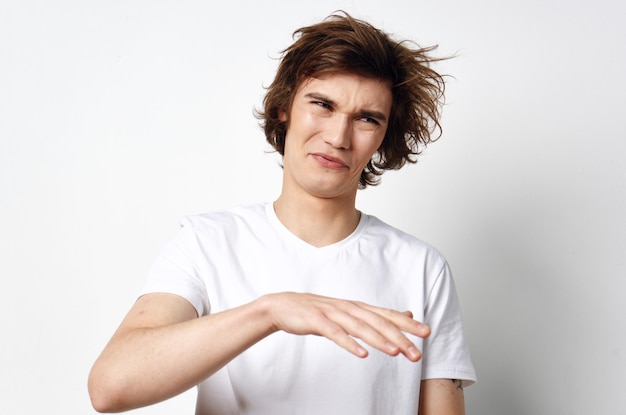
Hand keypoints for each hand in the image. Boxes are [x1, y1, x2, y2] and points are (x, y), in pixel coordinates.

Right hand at [261, 292, 429, 360]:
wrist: (282, 306)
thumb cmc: (317, 312)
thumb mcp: (348, 311)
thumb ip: (375, 315)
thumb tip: (405, 314)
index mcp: (357, 307)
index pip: (387, 315)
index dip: (407, 323)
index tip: (426, 333)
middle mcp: (348, 308)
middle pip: (378, 322)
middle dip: (400, 337)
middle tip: (417, 353)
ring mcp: (333, 313)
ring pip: (361, 327)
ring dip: (380, 340)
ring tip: (396, 352)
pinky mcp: (317, 321)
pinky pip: (335, 334)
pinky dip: (349, 343)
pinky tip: (362, 353)